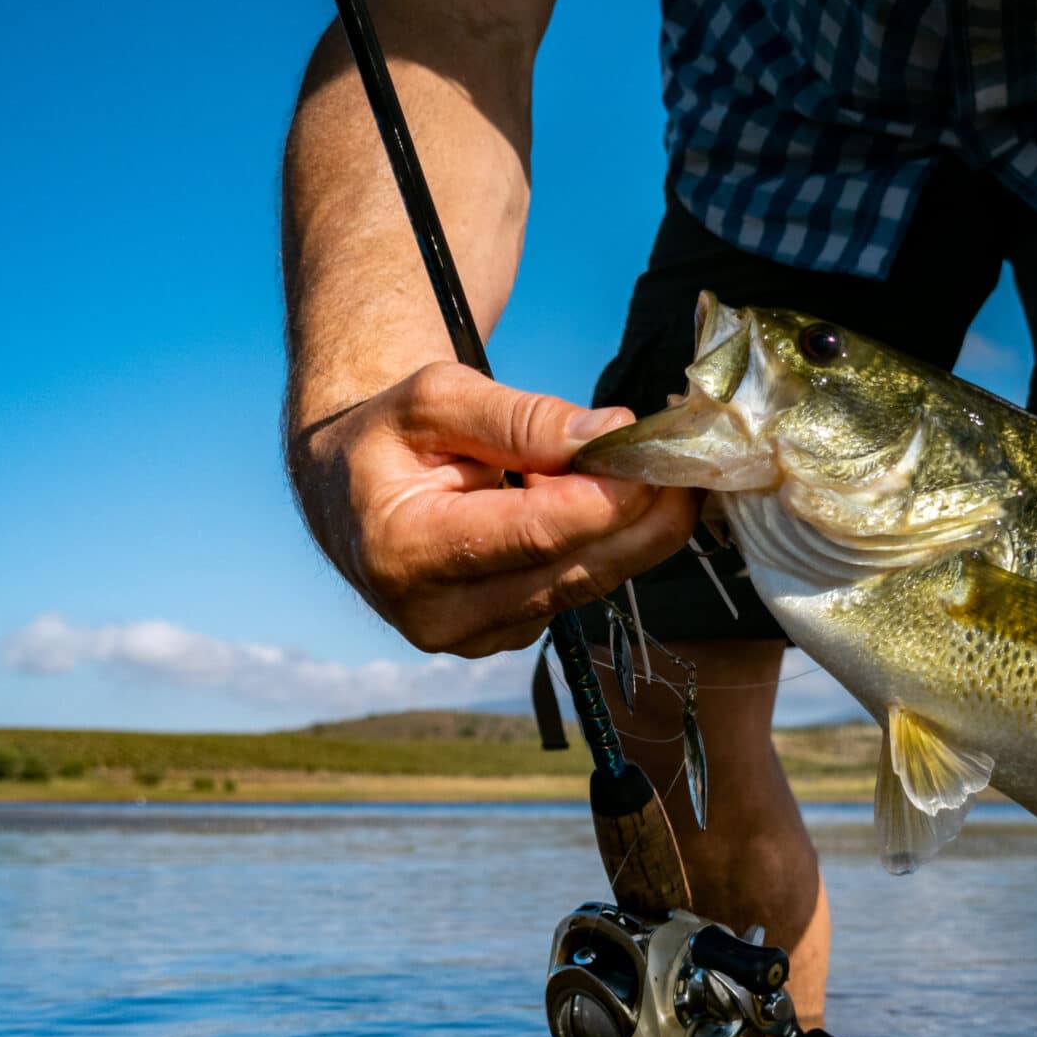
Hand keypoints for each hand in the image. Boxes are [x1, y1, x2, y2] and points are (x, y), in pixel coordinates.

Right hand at [289, 362, 701, 656]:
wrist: (348, 490)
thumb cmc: (390, 434)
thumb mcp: (436, 398)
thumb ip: (520, 417)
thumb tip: (610, 432)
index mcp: (403, 551)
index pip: (530, 534)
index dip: (604, 499)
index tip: (656, 457)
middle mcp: (433, 614)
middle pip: (570, 571)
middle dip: (638, 517)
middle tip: (688, 465)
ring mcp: (468, 638)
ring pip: (582, 586)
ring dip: (629, 531)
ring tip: (653, 471)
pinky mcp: (499, 638)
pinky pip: (572, 591)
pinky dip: (600, 546)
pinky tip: (599, 502)